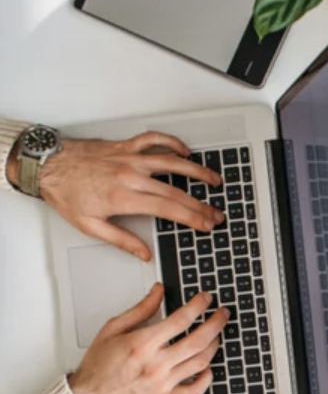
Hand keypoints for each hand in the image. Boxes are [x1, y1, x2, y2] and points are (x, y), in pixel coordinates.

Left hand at [33, 132, 222, 260]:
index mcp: (123, 197)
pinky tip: (185, 151)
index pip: (168, 208)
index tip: (205, 224)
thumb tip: (143, 253)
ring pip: (172, 162)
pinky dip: (172, 143)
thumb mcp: (89, 226)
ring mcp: (130, 158)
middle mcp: (130, 175)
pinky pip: (155, 140)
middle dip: (200, 204)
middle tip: (215, 213)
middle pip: (176, 190)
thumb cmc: (65, 193)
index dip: (191, 218)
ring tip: (214, 180)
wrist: (46, 165)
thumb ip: (121, 240)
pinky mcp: (125, 146)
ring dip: (197, 171)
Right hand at [68, 284, 228, 393]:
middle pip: (199, 340)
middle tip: (222, 314)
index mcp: (142, 344)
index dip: (198, 306)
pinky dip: (207, 378)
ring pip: (201, 362)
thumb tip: (158, 291)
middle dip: (216, 323)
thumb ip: (140, 309)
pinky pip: (196, 390)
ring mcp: (163, 383)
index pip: (181, 320)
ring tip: (216, 335)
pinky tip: (207, 367)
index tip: (206, 299)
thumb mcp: (113, 329)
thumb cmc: (98, 366)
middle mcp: (156, 364)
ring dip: (214, 346)